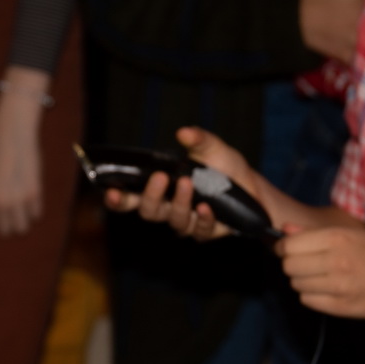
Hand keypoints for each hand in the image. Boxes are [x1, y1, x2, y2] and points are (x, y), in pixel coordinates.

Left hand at [0, 68, 48, 235]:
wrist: (12, 139)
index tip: (3, 202)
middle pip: (7, 232)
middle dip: (11, 223)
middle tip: (15, 210)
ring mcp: (17, 200)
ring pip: (23, 228)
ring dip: (24, 220)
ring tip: (24, 207)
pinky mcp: (33, 193)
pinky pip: (36, 214)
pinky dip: (35, 208)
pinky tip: (32, 194)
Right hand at [103, 127, 258, 239]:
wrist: (253, 187)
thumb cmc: (226, 167)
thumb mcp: (213, 148)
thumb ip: (198, 139)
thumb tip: (183, 132)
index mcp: (161, 188)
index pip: (130, 198)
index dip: (118, 199)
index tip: (112, 192)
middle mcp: (169, 207)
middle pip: (147, 211)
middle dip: (150, 196)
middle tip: (160, 178)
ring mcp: (186, 221)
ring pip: (173, 220)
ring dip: (179, 202)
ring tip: (188, 183)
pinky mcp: (204, 231)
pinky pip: (198, 230)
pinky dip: (202, 219)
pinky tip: (207, 208)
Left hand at [277, 223, 364, 320]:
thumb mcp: (351, 233)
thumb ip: (314, 232)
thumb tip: (284, 230)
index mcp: (337, 238)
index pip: (289, 245)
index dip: (283, 248)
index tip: (289, 250)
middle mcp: (336, 261)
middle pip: (289, 266)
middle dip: (292, 265)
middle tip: (305, 264)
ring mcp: (338, 286)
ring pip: (295, 284)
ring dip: (302, 281)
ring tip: (320, 276)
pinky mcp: (340, 307)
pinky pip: (307, 301)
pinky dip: (311, 296)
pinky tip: (326, 289)